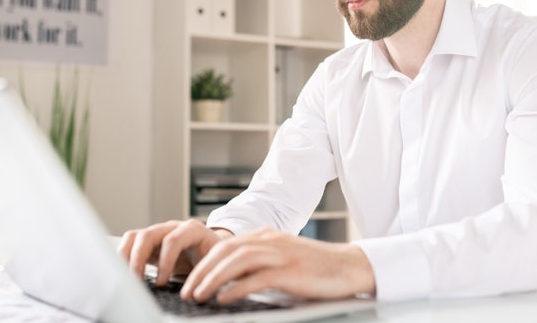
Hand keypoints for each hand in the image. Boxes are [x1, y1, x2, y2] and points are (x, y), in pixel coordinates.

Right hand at [117, 219, 229, 285]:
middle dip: (139, 258)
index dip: (165, 261)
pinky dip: (124, 257)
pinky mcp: (150, 243)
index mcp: (193, 230)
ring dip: (127, 257)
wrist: (216, 252)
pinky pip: (131, 243)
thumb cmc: (216, 259)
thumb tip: (192, 292)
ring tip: (126, 278)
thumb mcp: (214, 265)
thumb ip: (203, 274)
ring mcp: (160, 233)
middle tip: (136, 281)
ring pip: (135, 236)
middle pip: (149, 234)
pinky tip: (125, 273)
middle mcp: (173, 228)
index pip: (173, 240)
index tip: (161, 282)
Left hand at [180, 228, 375, 303]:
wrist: (349, 266)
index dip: (204, 263)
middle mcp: (270, 241)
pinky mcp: (290, 271)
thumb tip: (230, 282)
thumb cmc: (316, 268)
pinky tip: (224, 299)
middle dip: (202, 271)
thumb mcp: (282, 261)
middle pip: (225, 251)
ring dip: (213, 279)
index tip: (190, 280)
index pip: (225, 246)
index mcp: (266, 237)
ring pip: (236, 261)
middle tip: (187, 290)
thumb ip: (258, 266)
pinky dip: (236, 288)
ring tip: (198, 295)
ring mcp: (280, 254)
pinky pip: (256, 278)